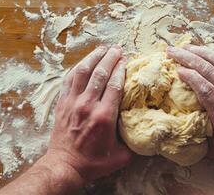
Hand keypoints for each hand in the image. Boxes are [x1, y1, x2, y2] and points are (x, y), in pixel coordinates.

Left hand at [45, 45, 131, 183]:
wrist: (65, 165)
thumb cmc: (94, 162)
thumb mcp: (122, 157)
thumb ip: (136, 143)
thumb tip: (152, 133)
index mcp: (104, 116)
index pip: (114, 84)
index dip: (121, 69)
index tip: (126, 60)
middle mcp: (87, 105)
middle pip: (99, 74)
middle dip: (110, 58)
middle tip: (118, 49)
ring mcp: (72, 102)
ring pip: (82, 72)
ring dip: (93, 57)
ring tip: (102, 48)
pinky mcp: (62, 103)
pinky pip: (68, 79)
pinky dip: (77, 68)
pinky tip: (84, 61)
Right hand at [167, 45, 213, 164]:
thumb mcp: (208, 147)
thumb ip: (191, 133)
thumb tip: (169, 122)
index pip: (205, 87)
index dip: (189, 76)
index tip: (175, 70)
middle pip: (210, 70)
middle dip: (188, 58)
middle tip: (172, 51)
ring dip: (200, 52)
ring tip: (183, 46)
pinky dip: (212, 55)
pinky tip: (200, 51)